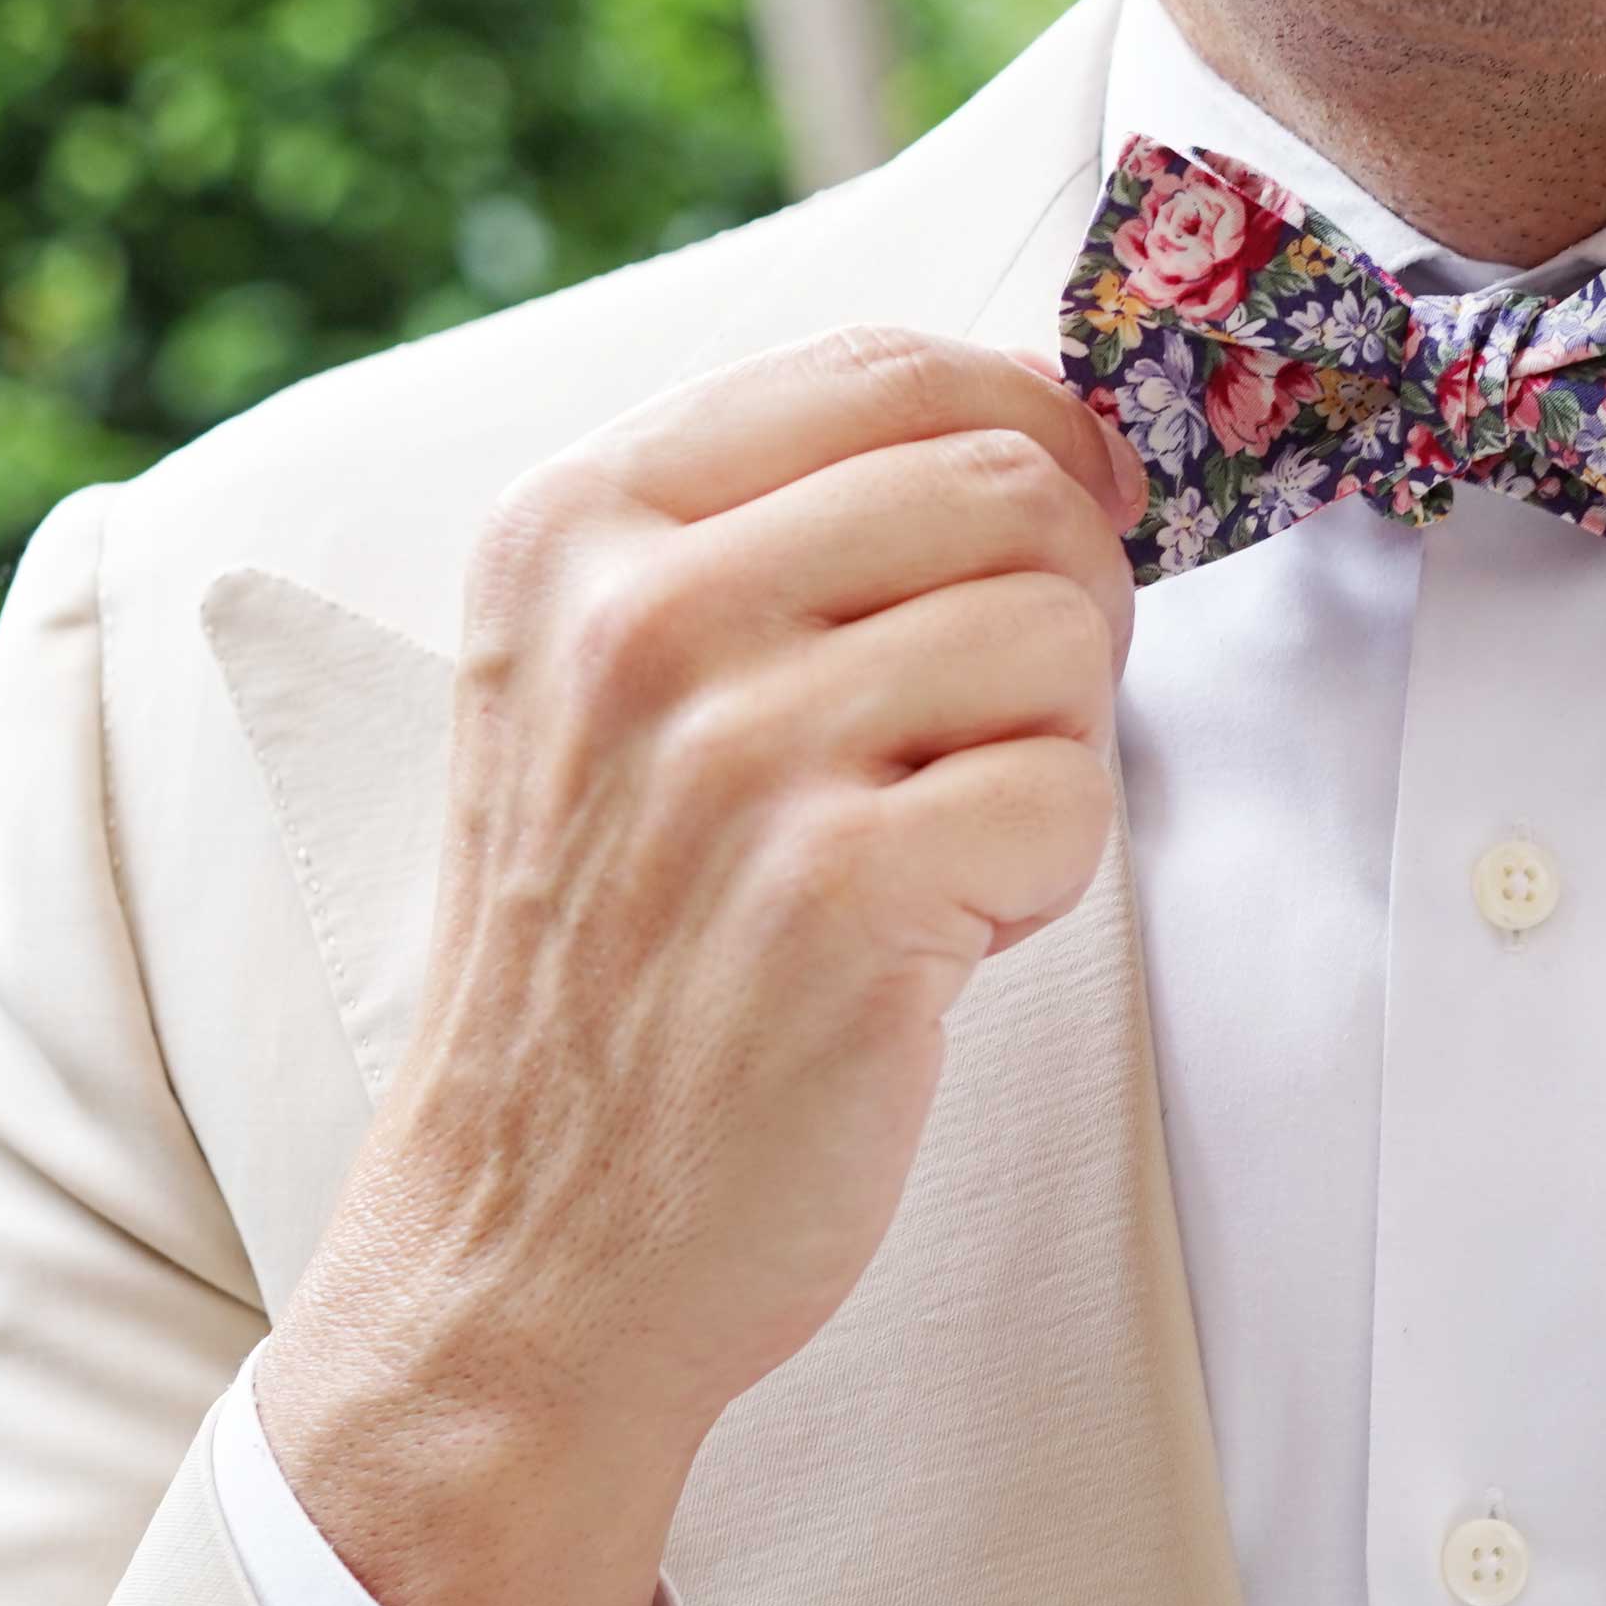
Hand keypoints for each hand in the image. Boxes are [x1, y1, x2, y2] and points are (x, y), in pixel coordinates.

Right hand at [263, 327, 1139, 1605]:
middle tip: (987, 734)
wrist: (530, 1239)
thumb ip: (770, 538)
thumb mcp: (607, 694)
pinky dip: (1048, 873)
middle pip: (1010, 480)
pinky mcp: (842, 888)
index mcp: (576, 525)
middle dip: (1062, 603)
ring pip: (1062, 628)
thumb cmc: (614, 963)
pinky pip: (1074, 790)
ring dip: (1053, 746)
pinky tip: (939, 938)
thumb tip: (1043, 425)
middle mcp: (640, 611)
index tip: (1029, 548)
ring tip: (937, 846)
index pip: (888, 366)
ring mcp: (737, 750)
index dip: (1025, 436)